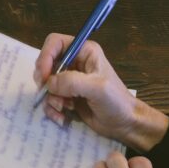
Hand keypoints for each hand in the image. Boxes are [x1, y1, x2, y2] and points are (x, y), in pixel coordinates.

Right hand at [33, 33, 168, 151]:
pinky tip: (63, 118)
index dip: (45, 57)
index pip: (55, 43)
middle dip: (46, 82)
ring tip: (65, 108)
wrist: (124, 124)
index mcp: (84, 52)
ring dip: (51, 99)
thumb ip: (73, 82)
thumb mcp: (97, 88)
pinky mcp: (66, 97)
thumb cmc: (116, 102)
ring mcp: (69, 81)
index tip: (44, 77)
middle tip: (51, 95)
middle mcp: (75, 63)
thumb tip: (49, 83)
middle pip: (46, 64)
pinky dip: (52, 110)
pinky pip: (49, 100)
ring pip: (46, 85)